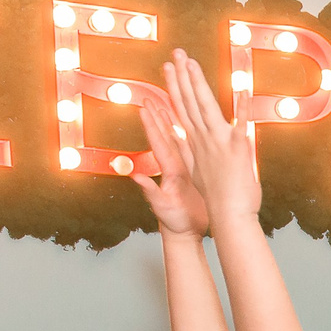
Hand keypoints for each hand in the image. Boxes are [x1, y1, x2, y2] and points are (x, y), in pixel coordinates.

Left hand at [133, 94, 211, 237]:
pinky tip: (191, 127)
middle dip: (160, 116)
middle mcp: (174, 168)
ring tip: (170, 103)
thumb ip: (150, 192)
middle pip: (167, 137)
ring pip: (180, 141)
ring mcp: (184, 171)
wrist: (187, 235)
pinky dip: (191, 138)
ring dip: (174, 122)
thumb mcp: (162, 208)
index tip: (145, 106)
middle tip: (154, 95)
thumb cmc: (175, 223)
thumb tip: (135, 177)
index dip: (152, 125)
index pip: (159, 144)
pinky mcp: (195, 176)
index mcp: (169, 172)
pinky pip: (194, 152)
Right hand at [159, 49, 261, 231]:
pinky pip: (241, 124)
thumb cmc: (217, 201)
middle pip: (188, 103)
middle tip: (175, 54)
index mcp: (194, 145)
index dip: (175, 88)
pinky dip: (242, 108)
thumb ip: (190, 156)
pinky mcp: (237, 150)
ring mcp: (219, 143)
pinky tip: (242, 90)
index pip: (181, 110)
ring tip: (190, 62)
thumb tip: (181, 144)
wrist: (228, 218)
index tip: (168, 69)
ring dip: (198, 83)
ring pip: (205, 107)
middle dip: (180, 77)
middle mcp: (203, 140)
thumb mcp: (197, 175)